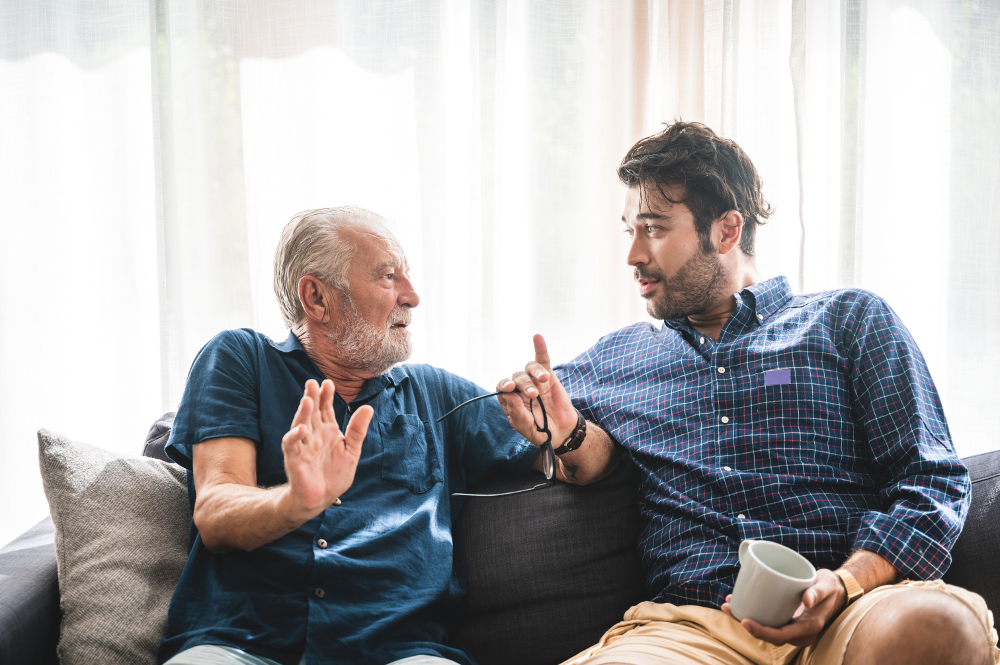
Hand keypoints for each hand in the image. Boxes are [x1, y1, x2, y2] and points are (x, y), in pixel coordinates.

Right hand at [281, 379, 372, 518]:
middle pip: (311, 413)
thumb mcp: (351, 450)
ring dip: (302, 413)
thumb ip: (357, 430)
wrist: (322, 498)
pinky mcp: (294, 459)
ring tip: (307, 399)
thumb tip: (368, 407)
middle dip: (312, 398)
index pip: (325, 409)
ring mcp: (303, 446)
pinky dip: (295, 437)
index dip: (326, 396)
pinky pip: (292, 445)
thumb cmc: (335, 474)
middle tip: (312, 383)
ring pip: (300, 425)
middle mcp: (313, 435)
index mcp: (327, 431)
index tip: (329, 383)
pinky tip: (302, 429)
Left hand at [495, 334, 576, 446]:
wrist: (563, 431)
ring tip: (542, 381)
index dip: (504, 385)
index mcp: (511, 400)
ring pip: (529, 368)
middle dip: (524, 385)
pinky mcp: (548, 376)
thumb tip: (507, 395)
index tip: (510, 388)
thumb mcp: (527, 428)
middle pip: (517, 377)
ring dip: (535, 373)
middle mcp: (520, 388)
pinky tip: (537, 337)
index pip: (502, 388)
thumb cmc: (541, 430)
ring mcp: (534, 380)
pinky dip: (540, 348)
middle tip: (534, 395)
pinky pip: (542, 359)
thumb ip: (517, 413)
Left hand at [721, 569, 846, 646]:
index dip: (761, 631)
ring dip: (745, 619)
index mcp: (808, 628)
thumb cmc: (831, 587)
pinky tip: (739, 602)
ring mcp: (792, 627)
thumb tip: (807, 600)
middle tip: (728, 608)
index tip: (745, 620)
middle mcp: (799, 632)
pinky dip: (753, 614)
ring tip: (728, 605)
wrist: (837, 590)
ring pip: (766, 629)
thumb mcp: (827, 585)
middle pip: (769, 635)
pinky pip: (768, 622)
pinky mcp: (787, 620)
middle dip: (746, 625)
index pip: (781, 636)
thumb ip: (819, 591)